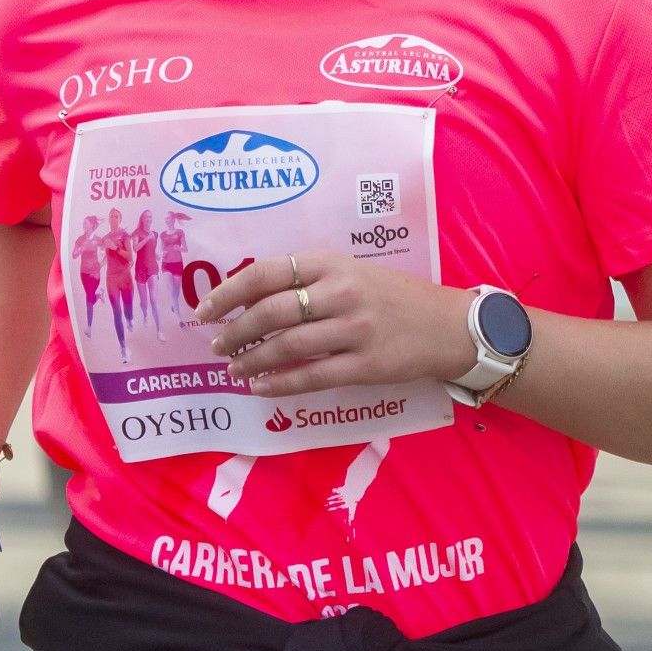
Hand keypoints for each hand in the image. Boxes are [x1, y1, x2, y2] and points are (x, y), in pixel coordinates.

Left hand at [195, 251, 475, 397]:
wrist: (446, 325)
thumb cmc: (392, 297)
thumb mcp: (352, 272)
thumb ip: (308, 279)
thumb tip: (250, 298)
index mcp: (331, 263)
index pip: (266, 273)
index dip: (228, 292)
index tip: (204, 310)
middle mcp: (340, 292)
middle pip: (271, 311)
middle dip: (235, 330)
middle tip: (217, 345)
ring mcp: (354, 329)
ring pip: (287, 346)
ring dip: (252, 359)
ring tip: (234, 368)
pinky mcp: (366, 364)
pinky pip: (311, 375)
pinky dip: (279, 383)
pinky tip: (260, 387)